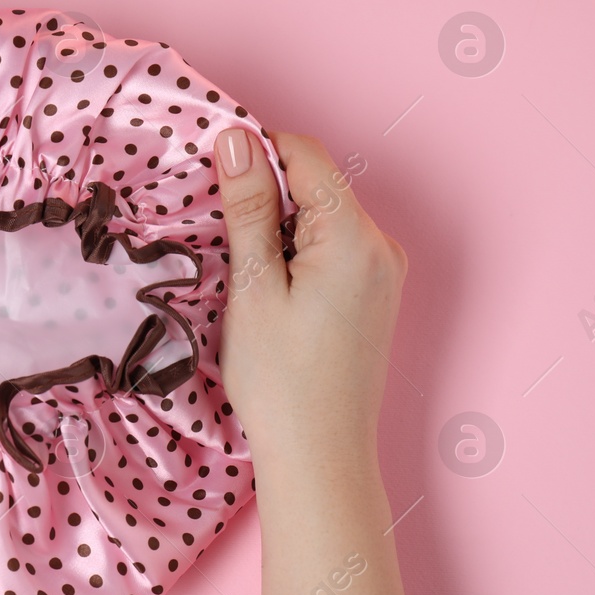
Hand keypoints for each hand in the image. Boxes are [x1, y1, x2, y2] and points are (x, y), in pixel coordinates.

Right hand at [211, 129, 406, 472]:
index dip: (254, 153)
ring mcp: (384, 272)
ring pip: (321, 216)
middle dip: (264, 194)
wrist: (320, 456)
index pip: (304, 155)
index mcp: (354, 237)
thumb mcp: (253, 286)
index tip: (210, 176)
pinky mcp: (376, 294)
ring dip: (277, 226)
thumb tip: (235, 137)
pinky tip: (269, 290)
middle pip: (316, 184)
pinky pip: (332, 247)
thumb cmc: (280, 380)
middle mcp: (381, 246)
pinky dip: (296, 251)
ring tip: (243, 273)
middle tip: (218, 234)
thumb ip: (248, 207)